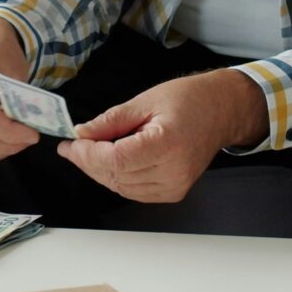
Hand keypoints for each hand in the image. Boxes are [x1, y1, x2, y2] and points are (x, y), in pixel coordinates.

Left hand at [57, 69, 261, 202]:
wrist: (221, 111)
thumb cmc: (188, 100)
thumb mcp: (145, 101)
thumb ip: (111, 120)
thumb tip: (81, 133)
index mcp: (167, 144)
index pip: (116, 160)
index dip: (88, 154)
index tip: (70, 143)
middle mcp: (173, 171)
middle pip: (116, 176)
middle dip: (88, 162)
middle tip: (72, 147)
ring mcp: (175, 186)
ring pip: (122, 187)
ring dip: (100, 171)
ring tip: (86, 152)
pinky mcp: (174, 192)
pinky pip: (135, 191)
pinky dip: (117, 178)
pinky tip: (107, 162)